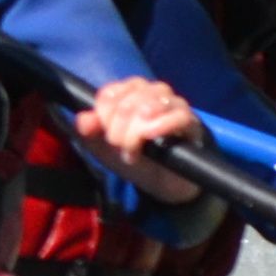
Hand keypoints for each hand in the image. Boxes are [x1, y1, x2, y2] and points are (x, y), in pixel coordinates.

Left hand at [75, 75, 192, 161]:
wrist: (163, 182)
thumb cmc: (135, 157)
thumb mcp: (105, 149)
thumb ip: (90, 133)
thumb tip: (83, 120)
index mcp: (128, 93)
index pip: (110, 93)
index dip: (103, 115)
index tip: (106, 137)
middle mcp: (151, 92)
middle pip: (130, 98)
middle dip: (119, 128)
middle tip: (120, 149)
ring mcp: (173, 104)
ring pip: (153, 101)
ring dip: (137, 128)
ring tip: (133, 150)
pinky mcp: (191, 122)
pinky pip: (180, 114)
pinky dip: (163, 123)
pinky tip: (152, 136)